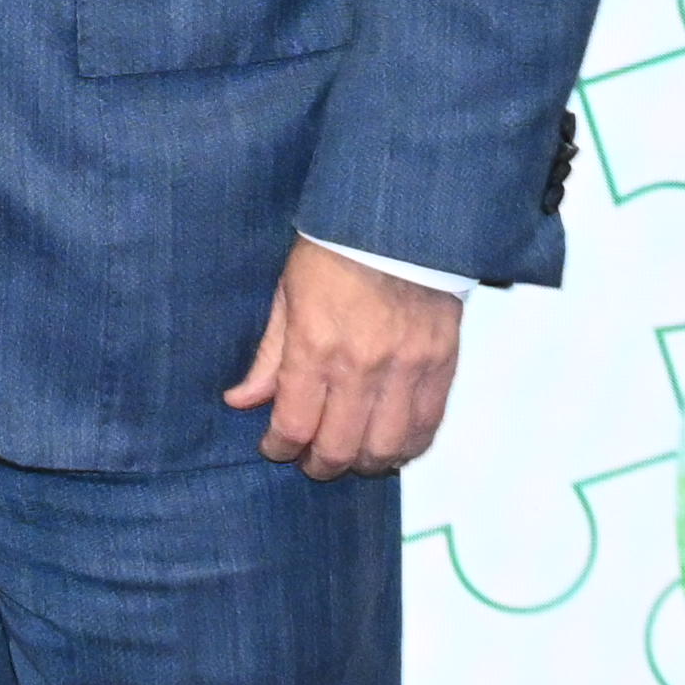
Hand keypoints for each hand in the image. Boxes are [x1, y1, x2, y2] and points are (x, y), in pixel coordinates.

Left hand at [223, 240, 462, 475]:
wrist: (400, 219)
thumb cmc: (336, 248)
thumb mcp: (287, 294)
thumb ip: (269, 356)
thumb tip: (242, 400)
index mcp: (316, 345)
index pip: (295, 425)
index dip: (281, 447)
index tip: (276, 446)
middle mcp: (363, 365)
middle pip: (340, 448)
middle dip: (320, 464)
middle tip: (311, 460)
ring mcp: (407, 368)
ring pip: (386, 448)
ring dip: (364, 463)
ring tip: (351, 456)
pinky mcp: (442, 365)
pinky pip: (427, 427)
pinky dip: (406, 446)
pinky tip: (390, 444)